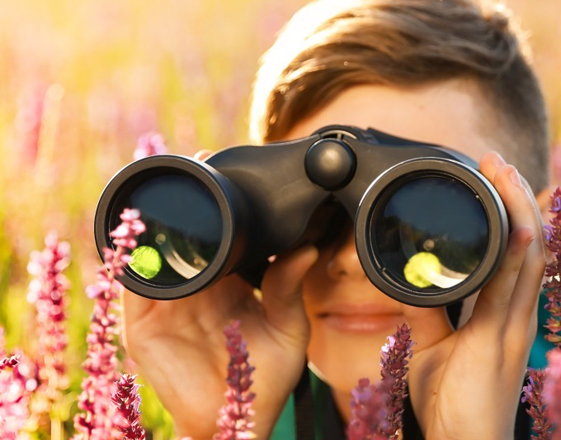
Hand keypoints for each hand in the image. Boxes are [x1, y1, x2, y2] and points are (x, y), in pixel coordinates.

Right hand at [120, 151, 318, 438]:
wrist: (236, 421)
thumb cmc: (264, 377)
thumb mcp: (287, 327)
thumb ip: (290, 287)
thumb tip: (307, 247)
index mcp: (228, 281)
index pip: (221, 235)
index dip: (223, 206)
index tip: (229, 170)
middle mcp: (195, 286)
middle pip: (184, 236)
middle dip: (188, 202)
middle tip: (200, 164)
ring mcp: (167, 304)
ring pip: (153, 253)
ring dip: (156, 223)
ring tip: (169, 191)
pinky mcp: (143, 325)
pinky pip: (133, 287)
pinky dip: (134, 262)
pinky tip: (143, 238)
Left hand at [402, 152, 547, 438]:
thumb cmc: (450, 398)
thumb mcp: (430, 344)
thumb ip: (423, 311)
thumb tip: (407, 276)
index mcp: (501, 312)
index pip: (514, 252)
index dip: (510, 213)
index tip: (492, 178)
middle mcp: (515, 313)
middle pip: (528, 243)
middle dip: (516, 198)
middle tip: (498, 161)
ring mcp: (513, 326)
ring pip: (529, 257)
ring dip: (520, 211)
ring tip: (505, 173)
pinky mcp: (502, 342)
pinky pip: (514, 291)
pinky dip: (517, 256)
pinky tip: (516, 228)